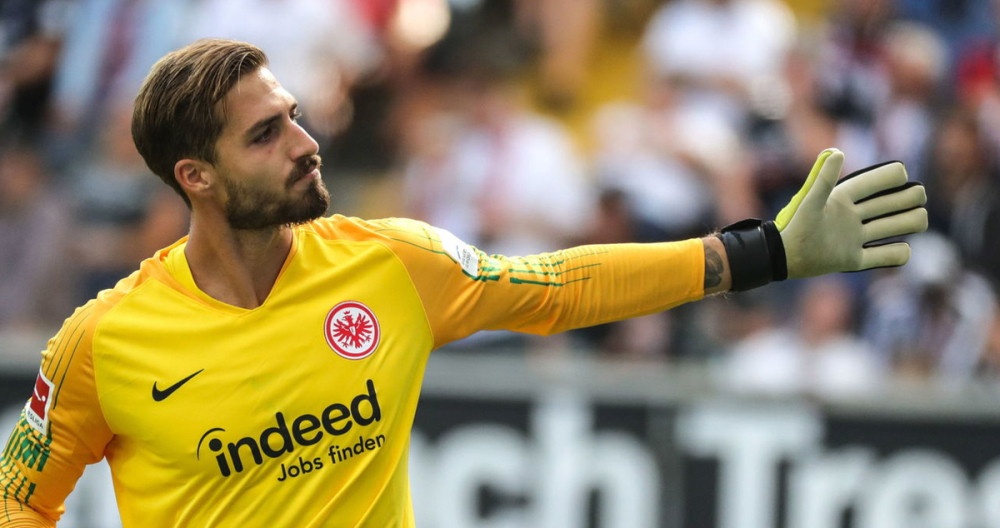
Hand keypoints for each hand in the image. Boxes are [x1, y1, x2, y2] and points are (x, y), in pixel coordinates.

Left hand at [775, 149, 927, 278]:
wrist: (782, 257)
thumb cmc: (794, 227)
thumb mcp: (810, 202)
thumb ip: (824, 179)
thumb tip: (837, 152)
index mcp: (843, 199)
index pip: (875, 181)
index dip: (892, 175)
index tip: (901, 174)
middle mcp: (852, 217)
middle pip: (891, 203)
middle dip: (908, 198)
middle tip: (917, 198)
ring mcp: (854, 238)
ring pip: (893, 227)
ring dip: (910, 222)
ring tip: (918, 220)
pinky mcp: (853, 260)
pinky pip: (883, 256)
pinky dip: (897, 253)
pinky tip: (902, 249)